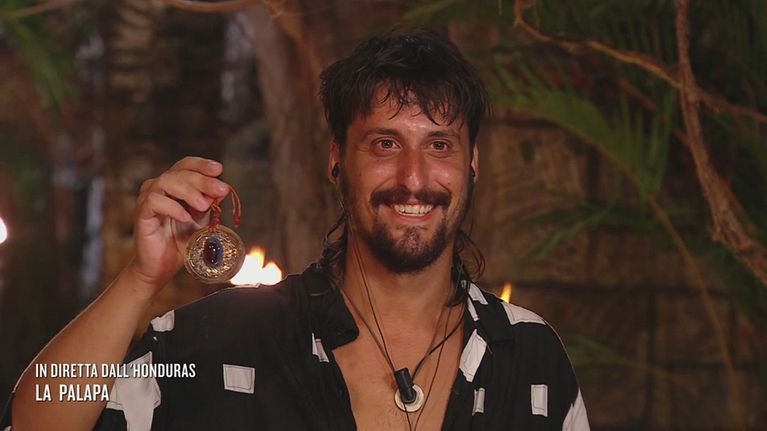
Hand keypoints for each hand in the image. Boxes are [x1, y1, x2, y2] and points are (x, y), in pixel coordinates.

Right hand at [126, 157, 230, 294]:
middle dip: (203, 180)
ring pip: (166, 182)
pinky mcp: (141, 214)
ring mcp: (148, 199)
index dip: (202, 165)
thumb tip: (222, 189)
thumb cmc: (180, 241)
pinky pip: (154, 201)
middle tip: (221, 190)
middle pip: (179, 172)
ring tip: (203, 206)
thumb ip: (209, 203)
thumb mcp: (200, 219)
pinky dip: (172, 207)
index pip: (185, 165)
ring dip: (188, 191)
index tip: (219, 170)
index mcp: (173, 185)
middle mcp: (158, 187)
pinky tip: (185, 217)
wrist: (162, 267)